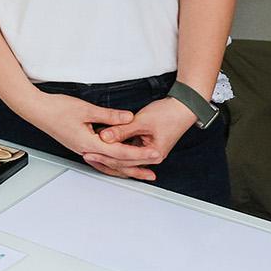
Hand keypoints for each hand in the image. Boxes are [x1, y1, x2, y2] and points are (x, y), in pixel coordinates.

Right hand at [16, 91, 144, 169]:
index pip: (120, 152)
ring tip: (141, 171)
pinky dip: (113, 161)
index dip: (140, 154)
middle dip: (137, 167)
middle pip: (117, 163)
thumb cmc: (57, 109)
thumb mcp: (86, 109)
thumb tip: (129, 118)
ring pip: (109, 163)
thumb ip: (110, 116)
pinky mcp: (80, 145)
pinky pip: (102, 158)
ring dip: (126, 167)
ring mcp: (83, 149)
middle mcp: (87, 150)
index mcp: (90, 143)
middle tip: (153, 170)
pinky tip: (119, 160)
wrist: (37, 110)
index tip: (154, 154)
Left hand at [84, 97, 198, 181]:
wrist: (184, 108)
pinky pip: (128, 151)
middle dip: (104, 159)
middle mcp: (151, 157)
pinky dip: (117, 149)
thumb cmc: (169, 114)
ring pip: (124, 158)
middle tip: (86, 154)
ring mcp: (149, 152)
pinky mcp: (146, 146)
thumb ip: (122, 130)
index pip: (123, 160)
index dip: (104, 156)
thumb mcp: (142, 121)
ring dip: (109, 155)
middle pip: (123, 162)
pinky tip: (105, 147)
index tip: (90, 152)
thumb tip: (105, 136)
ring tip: (91, 152)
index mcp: (153, 154)